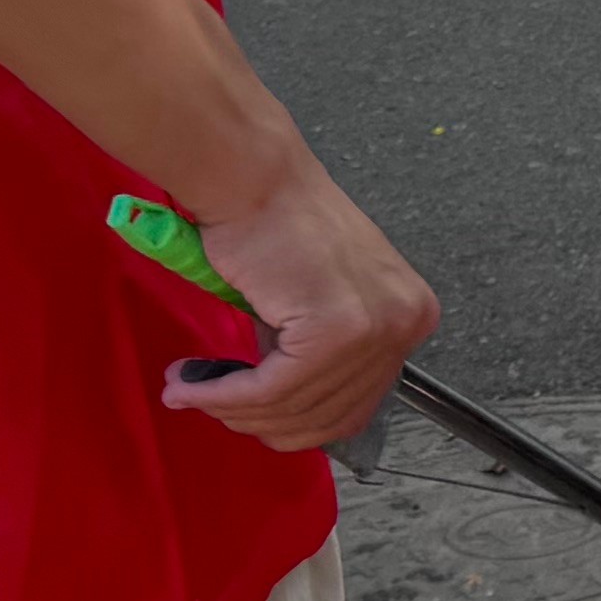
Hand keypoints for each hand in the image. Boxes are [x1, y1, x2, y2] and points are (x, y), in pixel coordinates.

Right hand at [163, 157, 439, 449]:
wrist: (252, 177)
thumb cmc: (273, 223)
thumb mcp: (321, 297)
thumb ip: (322, 356)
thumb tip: (291, 416)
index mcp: (411, 315)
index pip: (357, 405)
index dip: (294, 423)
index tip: (246, 416)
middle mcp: (408, 321)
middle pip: (330, 417)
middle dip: (261, 423)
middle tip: (209, 404)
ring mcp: (378, 326)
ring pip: (296, 406)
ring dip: (234, 409)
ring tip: (190, 390)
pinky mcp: (337, 328)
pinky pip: (271, 388)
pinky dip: (224, 395)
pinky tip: (191, 386)